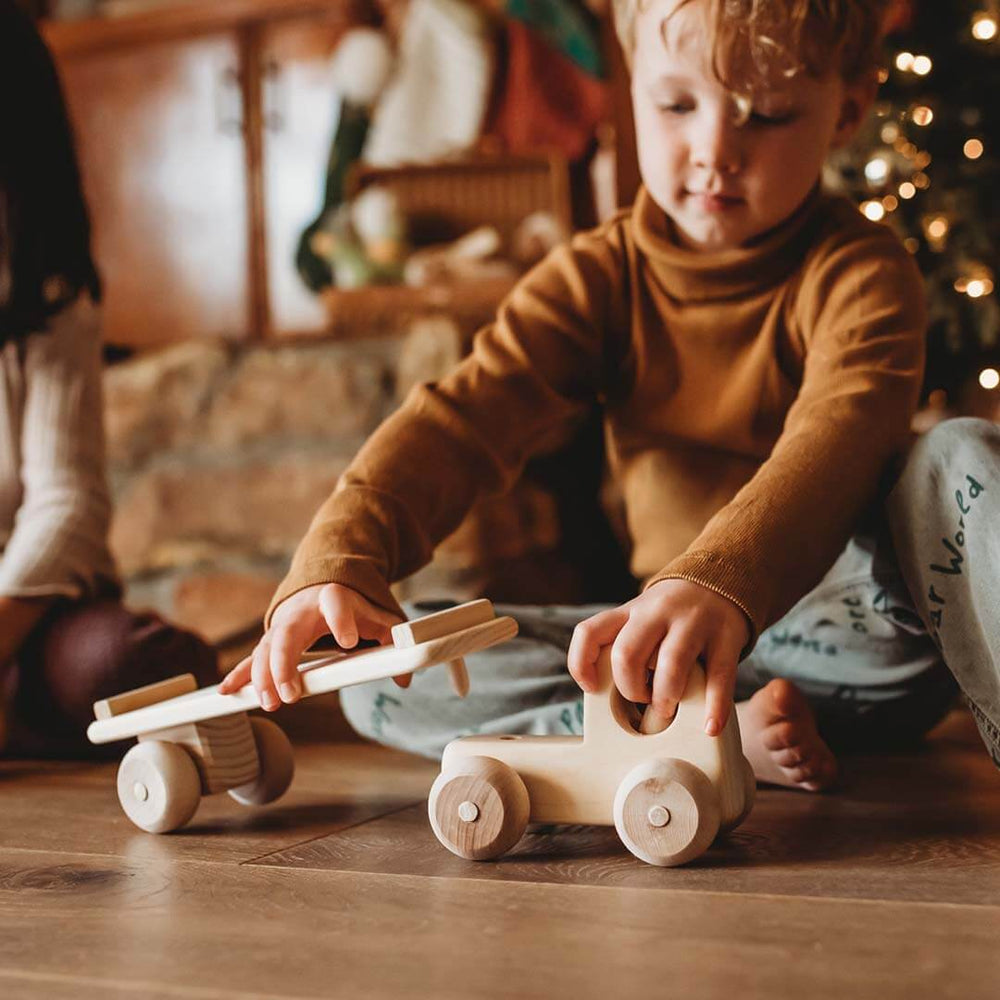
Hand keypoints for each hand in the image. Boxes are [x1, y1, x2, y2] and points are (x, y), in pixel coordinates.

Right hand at [218, 583, 402, 710]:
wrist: (319, 588)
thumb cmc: (349, 608)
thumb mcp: (375, 618)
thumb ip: (392, 640)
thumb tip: (405, 679)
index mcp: (333, 599)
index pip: (336, 604)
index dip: (341, 621)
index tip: (348, 642)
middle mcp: (301, 612)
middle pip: (287, 633)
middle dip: (284, 664)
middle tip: (291, 695)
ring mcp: (282, 627)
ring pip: (265, 650)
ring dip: (262, 677)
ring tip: (270, 703)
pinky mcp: (269, 642)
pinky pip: (251, 659)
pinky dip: (240, 676)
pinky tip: (227, 693)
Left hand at [567, 579, 749, 735]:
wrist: (719, 580)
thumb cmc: (671, 615)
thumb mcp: (640, 617)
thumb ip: (622, 644)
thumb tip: (608, 694)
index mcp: (630, 611)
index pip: (590, 632)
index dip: (581, 664)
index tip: (591, 687)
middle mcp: (657, 613)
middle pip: (627, 654)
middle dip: (630, 688)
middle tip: (643, 700)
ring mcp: (693, 623)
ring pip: (670, 664)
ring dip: (665, 697)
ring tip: (669, 706)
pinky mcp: (726, 637)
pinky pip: (719, 677)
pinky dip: (714, 706)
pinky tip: (709, 725)